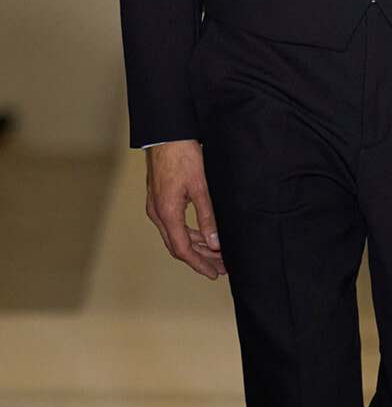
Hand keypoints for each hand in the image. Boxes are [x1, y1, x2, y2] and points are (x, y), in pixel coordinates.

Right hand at [145, 140, 225, 278]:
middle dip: (200, 258)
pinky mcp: (159, 199)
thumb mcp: (201, 188)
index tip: (213, 273)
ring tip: (216, 254)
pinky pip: (173, 224)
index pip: (183, 249)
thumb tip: (214, 243)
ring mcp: (156, 206)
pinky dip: (189, 233)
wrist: (165, 134)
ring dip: (196, 246)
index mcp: (167, 213)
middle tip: (219, 267)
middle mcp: (157, 213)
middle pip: (178, 246)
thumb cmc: (182, 156)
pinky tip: (204, 235)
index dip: (199, 264)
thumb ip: (208, 217)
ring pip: (176, 235)